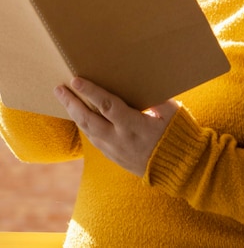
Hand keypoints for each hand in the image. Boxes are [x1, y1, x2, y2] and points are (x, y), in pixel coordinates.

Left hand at [54, 77, 178, 176]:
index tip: (76, 80)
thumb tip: (141, 82)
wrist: (180, 167)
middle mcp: (121, 139)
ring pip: (88, 131)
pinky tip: (81, 117)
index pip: (107, 106)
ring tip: (65, 100)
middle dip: (72, 103)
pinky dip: (85, 126)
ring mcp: (116, 151)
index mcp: (135, 126)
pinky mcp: (115, 158)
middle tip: (59, 89)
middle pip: (89, 120)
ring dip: (75, 114)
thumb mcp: (171, 111)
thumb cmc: (177, 133)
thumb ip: (154, 98)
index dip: (90, 92)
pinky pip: (94, 140)